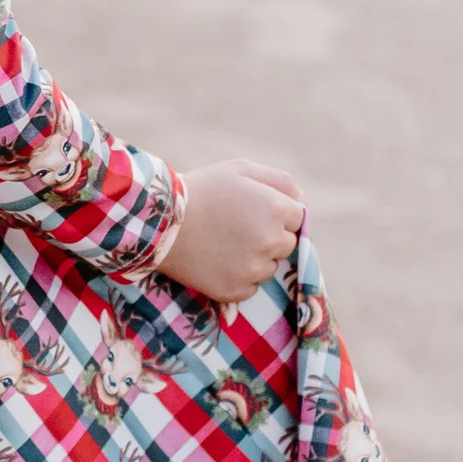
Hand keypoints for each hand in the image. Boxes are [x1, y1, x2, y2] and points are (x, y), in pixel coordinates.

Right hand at [159, 160, 303, 304]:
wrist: (159, 222)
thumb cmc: (202, 189)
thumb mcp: (240, 170)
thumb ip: (280, 181)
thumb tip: (303, 200)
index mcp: (276, 209)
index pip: (297, 217)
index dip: (275, 212)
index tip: (251, 210)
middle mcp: (271, 241)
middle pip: (286, 244)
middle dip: (268, 236)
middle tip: (237, 228)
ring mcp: (254, 269)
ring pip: (269, 267)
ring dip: (255, 258)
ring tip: (224, 243)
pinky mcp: (237, 291)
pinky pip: (250, 286)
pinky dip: (239, 277)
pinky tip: (218, 261)